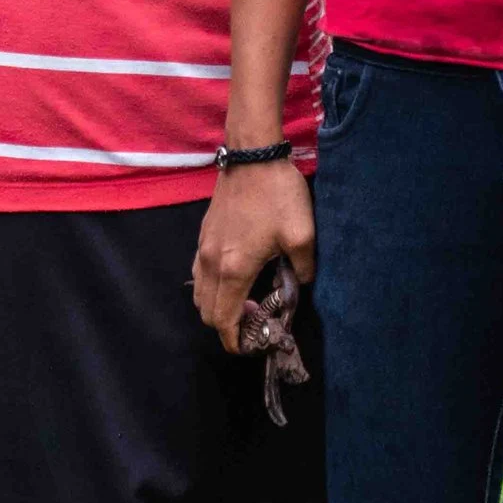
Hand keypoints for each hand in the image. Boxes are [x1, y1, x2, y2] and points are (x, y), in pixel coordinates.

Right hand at [193, 158, 316, 350]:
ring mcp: (203, 247)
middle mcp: (211, 263)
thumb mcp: (302, 234)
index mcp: (234, 269)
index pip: (223, 320)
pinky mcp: (203, 234)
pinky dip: (211, 286)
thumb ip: (303, 269)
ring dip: (216, 305)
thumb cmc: (277, 194)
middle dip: (224, 325)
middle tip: (252, 322)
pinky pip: (199, 273)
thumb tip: (301, 284)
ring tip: (244, 301)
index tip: (248, 347)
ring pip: (199, 292)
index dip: (233, 341)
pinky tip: (235, 276)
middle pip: (205, 311)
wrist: (252, 155)